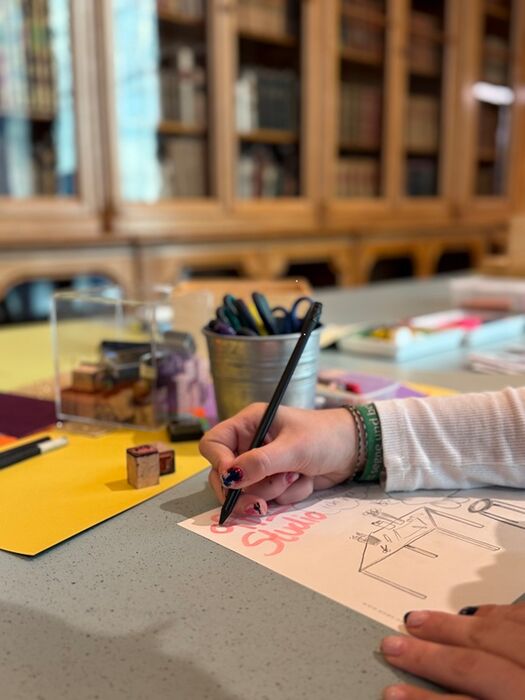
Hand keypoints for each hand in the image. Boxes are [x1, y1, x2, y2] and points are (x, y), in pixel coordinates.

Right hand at [199, 403, 357, 516]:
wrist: (355, 450)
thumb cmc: (325, 436)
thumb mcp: (293, 448)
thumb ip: (261, 463)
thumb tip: (230, 477)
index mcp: (249, 424)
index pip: (214, 444)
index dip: (218, 463)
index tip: (233, 478)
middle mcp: (250, 444)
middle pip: (225, 476)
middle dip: (248, 488)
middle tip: (264, 498)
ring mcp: (263, 466)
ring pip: (249, 492)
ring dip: (274, 491)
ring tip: (296, 476)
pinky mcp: (276, 483)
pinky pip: (270, 499)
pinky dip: (288, 495)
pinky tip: (304, 481)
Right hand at [381, 603, 524, 698]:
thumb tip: (424, 688)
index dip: (425, 698)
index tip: (393, 692)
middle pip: (476, 664)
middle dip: (429, 654)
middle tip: (393, 646)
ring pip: (496, 632)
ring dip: (451, 625)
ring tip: (417, 620)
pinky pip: (522, 616)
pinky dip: (494, 613)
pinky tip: (472, 612)